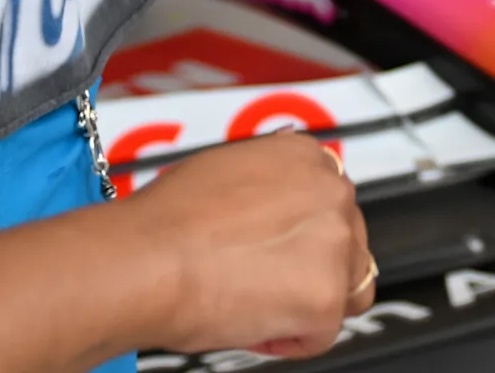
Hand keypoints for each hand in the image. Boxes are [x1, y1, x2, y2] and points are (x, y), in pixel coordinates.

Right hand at [125, 133, 370, 356]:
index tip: (282, 248)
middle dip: (312, 267)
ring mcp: (335, 245)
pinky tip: (251, 323)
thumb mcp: (222, 170)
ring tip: (260, 303)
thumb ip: (265, 182)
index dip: (303, 233)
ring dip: (311, 302)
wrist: (146, 260)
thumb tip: (271, 195)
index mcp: (304, 155)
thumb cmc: (165, 221)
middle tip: (266, 281)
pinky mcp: (327, 299)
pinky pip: (322, 333)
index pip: (331, 201)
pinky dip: (289, 339)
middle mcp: (329, 192)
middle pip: (348, 243)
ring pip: (347, 289)